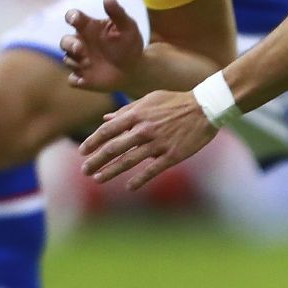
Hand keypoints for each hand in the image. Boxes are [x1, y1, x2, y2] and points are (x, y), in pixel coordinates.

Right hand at [61, 0, 146, 91]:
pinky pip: (72, 80)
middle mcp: (80, 43)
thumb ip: (117, 13)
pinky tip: (82, 80)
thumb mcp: (127, 27)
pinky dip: (75, 79)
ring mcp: (79, 61)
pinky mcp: (82, 78)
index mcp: (88, 27)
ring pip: (67, 60)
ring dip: (75, 61)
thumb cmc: (128, 43)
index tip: (75, 18)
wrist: (135, 68)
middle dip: (69, 44)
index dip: (72, 17)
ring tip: (88, 63)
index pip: (73, 17)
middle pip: (64, 41)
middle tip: (80, 48)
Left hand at [79, 90, 216, 189]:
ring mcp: (158, 143)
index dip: (92, 141)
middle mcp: (144, 130)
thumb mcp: (149, 100)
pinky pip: (152, 170)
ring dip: (111, 171)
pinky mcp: (172, 155)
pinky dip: (139, 180)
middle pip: (113, 148)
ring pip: (129, 161)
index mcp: (137, 115)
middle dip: (96, 161)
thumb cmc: (175, 102)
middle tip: (84, 170)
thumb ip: (126, 110)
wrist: (205, 107)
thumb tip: (105, 118)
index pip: (107, 130)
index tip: (82, 151)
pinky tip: (129, 187)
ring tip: (98, 179)